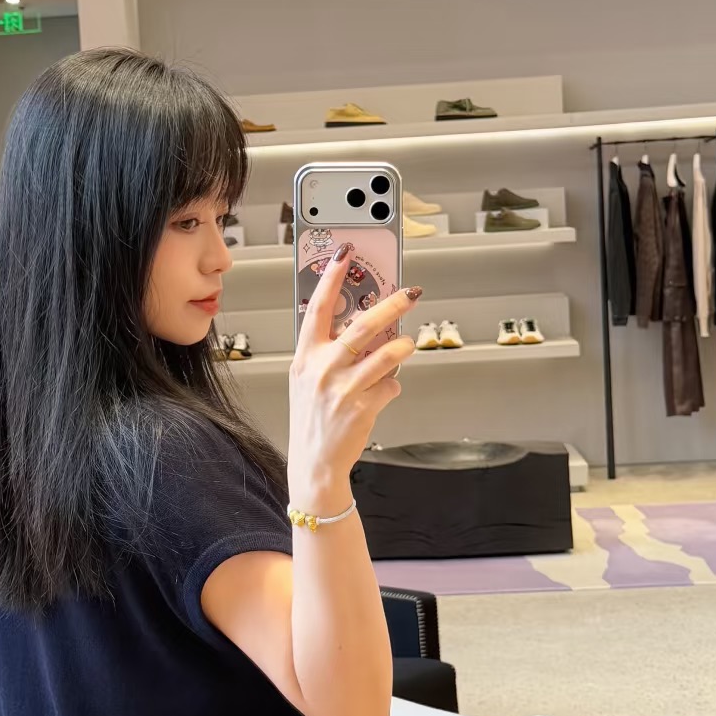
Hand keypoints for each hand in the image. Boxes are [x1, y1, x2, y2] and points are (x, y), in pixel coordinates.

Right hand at [288, 244, 420, 506]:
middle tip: (410, 293)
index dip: (332, 277)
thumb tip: (361, 325)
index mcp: (305, 357)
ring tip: (407, 343)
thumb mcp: (306, 380)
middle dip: (392, 304)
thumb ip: (326, 351)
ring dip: (402, 346)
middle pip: (363, 326)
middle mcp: (323, 369)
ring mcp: (343, 389)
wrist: (314, 462)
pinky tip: (384, 390)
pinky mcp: (363, 408)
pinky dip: (392, 385)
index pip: (319, 308)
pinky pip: (390, 385)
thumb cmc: (312, 418)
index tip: (345, 252)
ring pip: (386, 355)